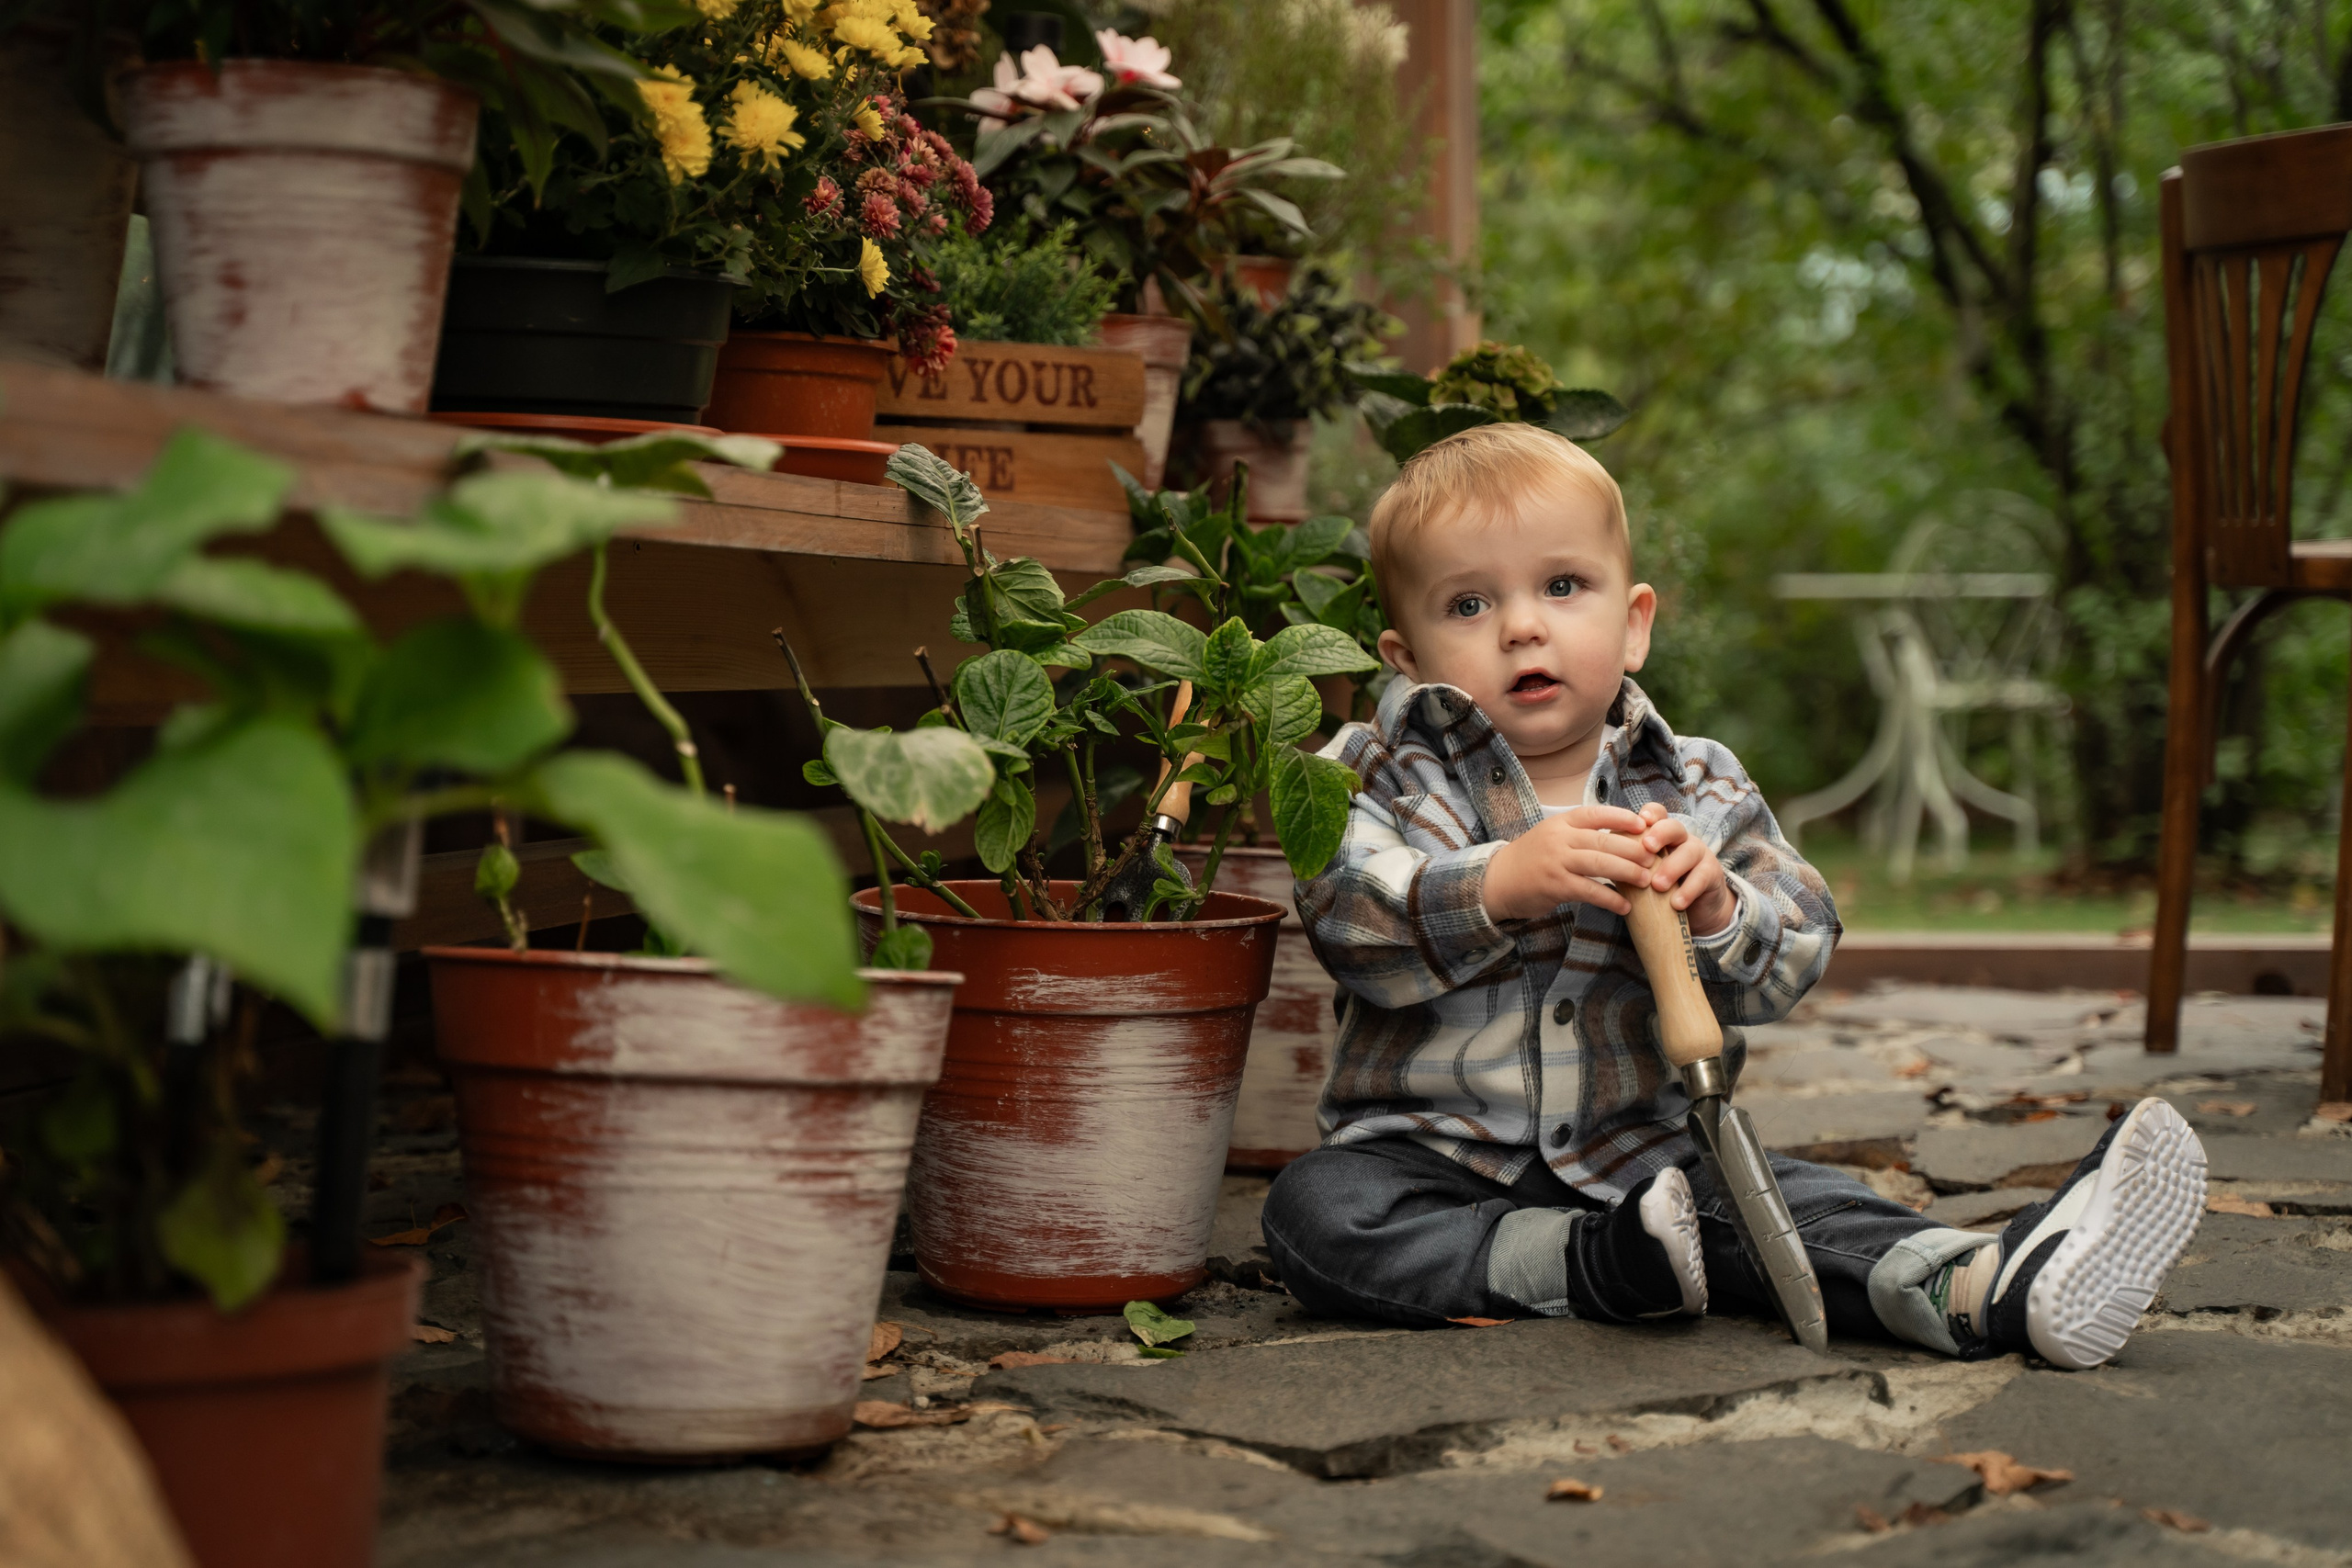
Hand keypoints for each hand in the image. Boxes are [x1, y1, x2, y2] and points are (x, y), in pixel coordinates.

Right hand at [1482, 805, 1657, 921]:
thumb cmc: (1534, 858)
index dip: (1621, 817)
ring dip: (1627, 872)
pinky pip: (1589, 891)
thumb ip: (1581, 834)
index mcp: (1561, 823)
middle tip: (1655, 857)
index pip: (1595, 814)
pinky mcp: (1555, 886)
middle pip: (1603, 841)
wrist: (1499, 880)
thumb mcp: (1554, 836)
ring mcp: (1556, 862)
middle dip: (1633, 849)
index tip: (1644, 824)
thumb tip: (1622, 835)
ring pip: (1599, 864)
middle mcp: (1559, 839)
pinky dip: (1610, 899)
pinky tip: (1625, 906)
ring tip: (1647, 880)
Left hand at [1631, 802, 1735, 936]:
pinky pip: (1701, 878)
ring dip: (1671, 867)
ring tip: (1657, 885)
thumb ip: (1629, 865)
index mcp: (1663, 834)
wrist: (1697, 908)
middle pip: (1674, 826)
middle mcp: (1682, 839)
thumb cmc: (1663, 886)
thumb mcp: (1645, 873)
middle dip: (1660, 834)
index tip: (1640, 820)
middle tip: (1646, 848)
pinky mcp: (1712, 873)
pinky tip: (1676, 903)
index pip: (1658, 814)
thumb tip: (1597, 867)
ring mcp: (1699, 854)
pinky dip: (1687, 891)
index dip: (1650, 814)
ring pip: (1689, 852)